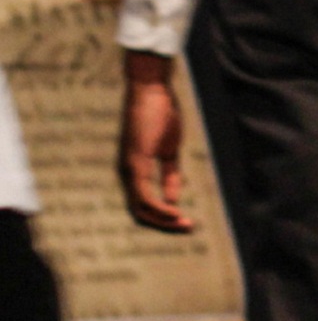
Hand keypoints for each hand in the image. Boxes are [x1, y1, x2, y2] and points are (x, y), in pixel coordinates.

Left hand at [118, 52, 191, 232]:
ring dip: (163, 220)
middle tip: (188, 229)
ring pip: (139, 208)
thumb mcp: (169, 150)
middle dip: (163, 225)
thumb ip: (169, 174)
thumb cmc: (160, 115)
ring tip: (185, 224)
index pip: (142, 204)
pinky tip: (175, 210)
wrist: (151, 91)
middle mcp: (126, 173)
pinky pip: (143, 194)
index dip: (162, 217)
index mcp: (133, 170)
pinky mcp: (135, 162)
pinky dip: (159, 207)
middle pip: (139, 212)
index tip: (184, 221)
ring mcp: (128, 168)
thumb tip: (173, 198)